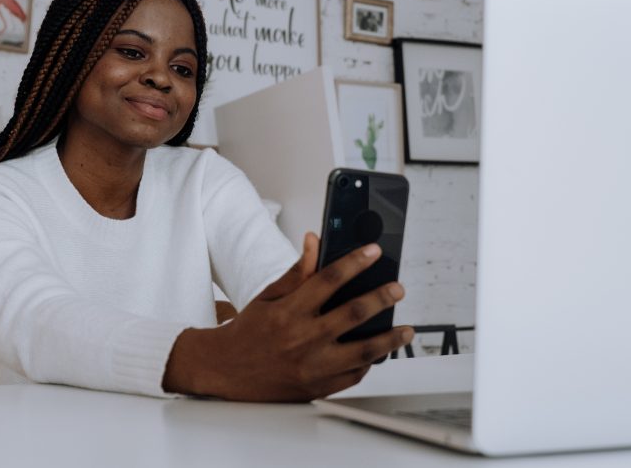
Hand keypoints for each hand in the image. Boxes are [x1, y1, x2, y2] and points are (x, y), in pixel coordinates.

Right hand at [163, 233, 412, 401]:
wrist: (225, 370)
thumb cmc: (248, 331)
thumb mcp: (268, 296)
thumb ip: (297, 272)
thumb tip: (314, 242)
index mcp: (289, 311)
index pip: (329, 280)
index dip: (354, 262)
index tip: (373, 252)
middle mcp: (302, 339)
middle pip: (353, 313)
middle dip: (382, 298)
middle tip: (397, 289)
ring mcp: (312, 366)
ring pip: (363, 352)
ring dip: (389, 338)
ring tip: (405, 330)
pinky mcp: (316, 388)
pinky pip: (352, 376)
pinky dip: (368, 363)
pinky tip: (377, 353)